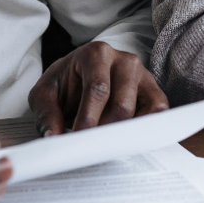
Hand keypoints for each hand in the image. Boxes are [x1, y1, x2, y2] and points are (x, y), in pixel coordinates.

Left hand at [29, 41, 168, 135]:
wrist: (78, 77)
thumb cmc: (64, 85)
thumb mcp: (44, 95)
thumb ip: (46, 114)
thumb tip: (54, 138)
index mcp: (95, 54)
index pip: (98, 89)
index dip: (89, 119)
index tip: (79, 141)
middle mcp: (124, 60)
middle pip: (122, 105)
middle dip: (105, 132)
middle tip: (90, 149)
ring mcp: (142, 75)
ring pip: (144, 111)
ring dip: (124, 134)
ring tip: (106, 146)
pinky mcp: (154, 90)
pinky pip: (159, 112)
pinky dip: (145, 130)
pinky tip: (126, 139)